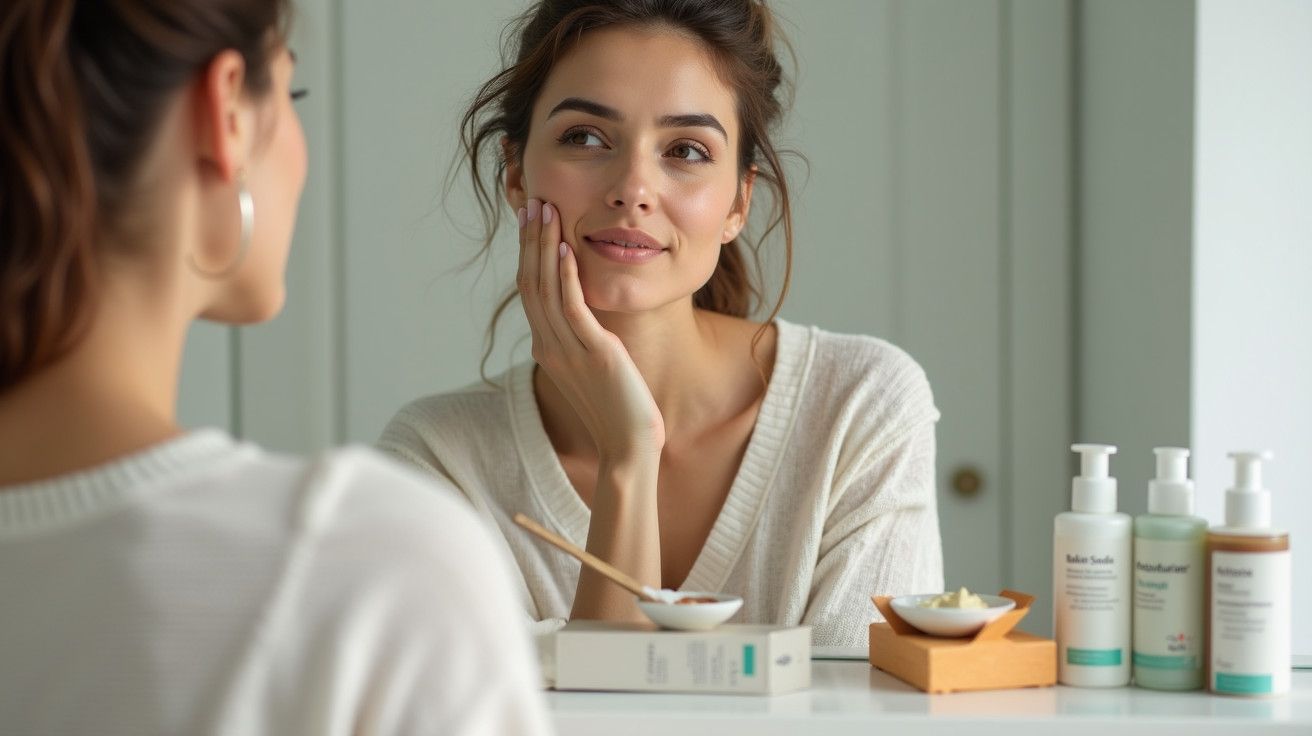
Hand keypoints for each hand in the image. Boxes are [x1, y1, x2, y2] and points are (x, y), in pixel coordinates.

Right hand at [516, 198, 664, 463]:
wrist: (628, 447)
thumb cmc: (619, 412)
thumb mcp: (595, 369)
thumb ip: (586, 341)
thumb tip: (589, 320)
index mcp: (548, 348)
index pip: (532, 290)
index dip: (529, 253)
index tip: (532, 220)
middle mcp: (550, 346)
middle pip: (531, 282)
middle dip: (531, 239)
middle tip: (532, 201)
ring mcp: (567, 350)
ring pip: (546, 288)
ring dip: (545, 246)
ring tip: (546, 211)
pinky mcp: (592, 353)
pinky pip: (573, 307)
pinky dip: (567, 274)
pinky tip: (568, 247)